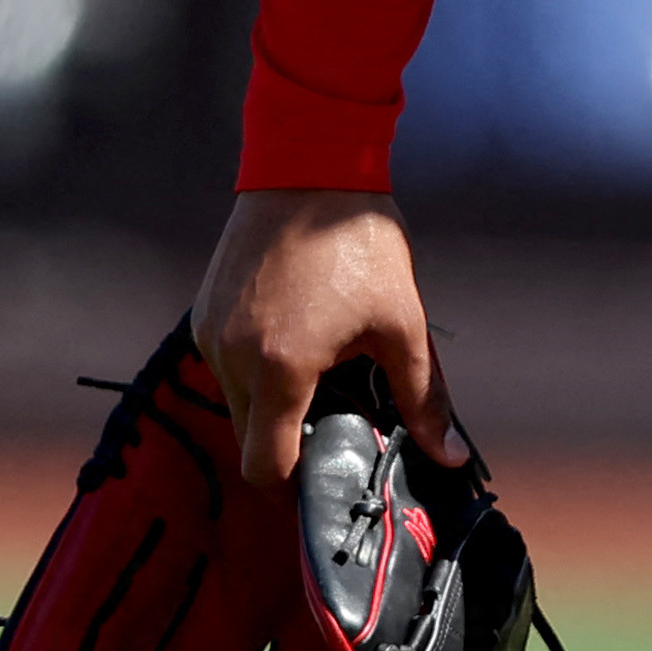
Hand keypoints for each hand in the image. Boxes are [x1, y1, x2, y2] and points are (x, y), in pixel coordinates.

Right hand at [193, 188, 459, 488]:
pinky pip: (224, 366)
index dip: (295, 484)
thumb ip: (423, 396)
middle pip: (249, 440)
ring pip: (236, 403)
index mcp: (281, 370)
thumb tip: (449, 454)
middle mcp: (232, 359)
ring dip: (272, 403)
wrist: (311, 165)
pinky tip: (296, 338)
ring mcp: (210, 334)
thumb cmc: (360, 240)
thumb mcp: (402, 321)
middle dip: (290, 442)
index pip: (265, 467)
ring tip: (322, 369)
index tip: (328, 474)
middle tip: (337, 420)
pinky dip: (255, 370)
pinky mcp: (202, 312)